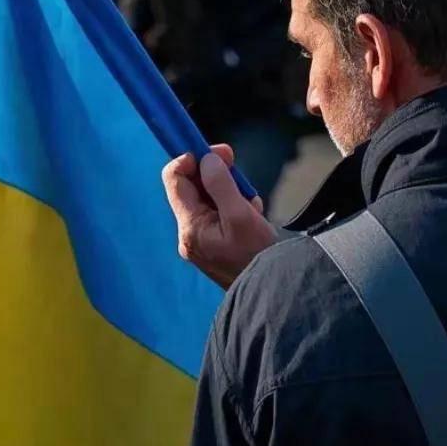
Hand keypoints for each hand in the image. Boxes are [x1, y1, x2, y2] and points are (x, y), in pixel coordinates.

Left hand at [163, 145, 276, 289]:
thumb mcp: (241, 216)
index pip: (174, 178)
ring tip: (251, 205)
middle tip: (236, 166)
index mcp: (190, 226)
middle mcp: (189, 233)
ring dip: (229, 191)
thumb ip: (221, 185)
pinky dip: (234, 206)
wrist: (272, 293)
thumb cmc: (257, 256)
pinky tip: (252, 217)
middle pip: (192, 186)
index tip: (216, 152)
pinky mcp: (213, 244)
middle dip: (215, 174)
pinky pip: (217, 214)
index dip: (191, 159)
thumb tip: (206, 160)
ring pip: (207, 198)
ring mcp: (200, 240)